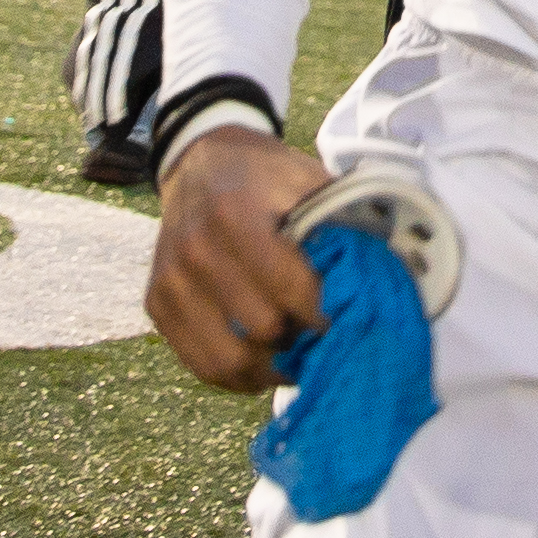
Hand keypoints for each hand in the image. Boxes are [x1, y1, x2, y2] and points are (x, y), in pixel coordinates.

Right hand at [144, 125, 328, 393]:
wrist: (203, 162)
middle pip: (263, 328)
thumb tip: (381, 278)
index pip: (292, 288)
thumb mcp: (308, 180)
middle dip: (301, 337)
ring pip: (228, 359)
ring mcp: (171, 281)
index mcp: (235, 214)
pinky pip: (200, 363)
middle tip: (324, 335)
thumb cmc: (268, 177)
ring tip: (298, 355)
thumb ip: (339, 223)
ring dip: (270, 367)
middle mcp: (195, 251)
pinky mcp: (157, 304)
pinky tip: (266, 362)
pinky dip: (238, 375)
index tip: (348, 317)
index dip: (327, 312)